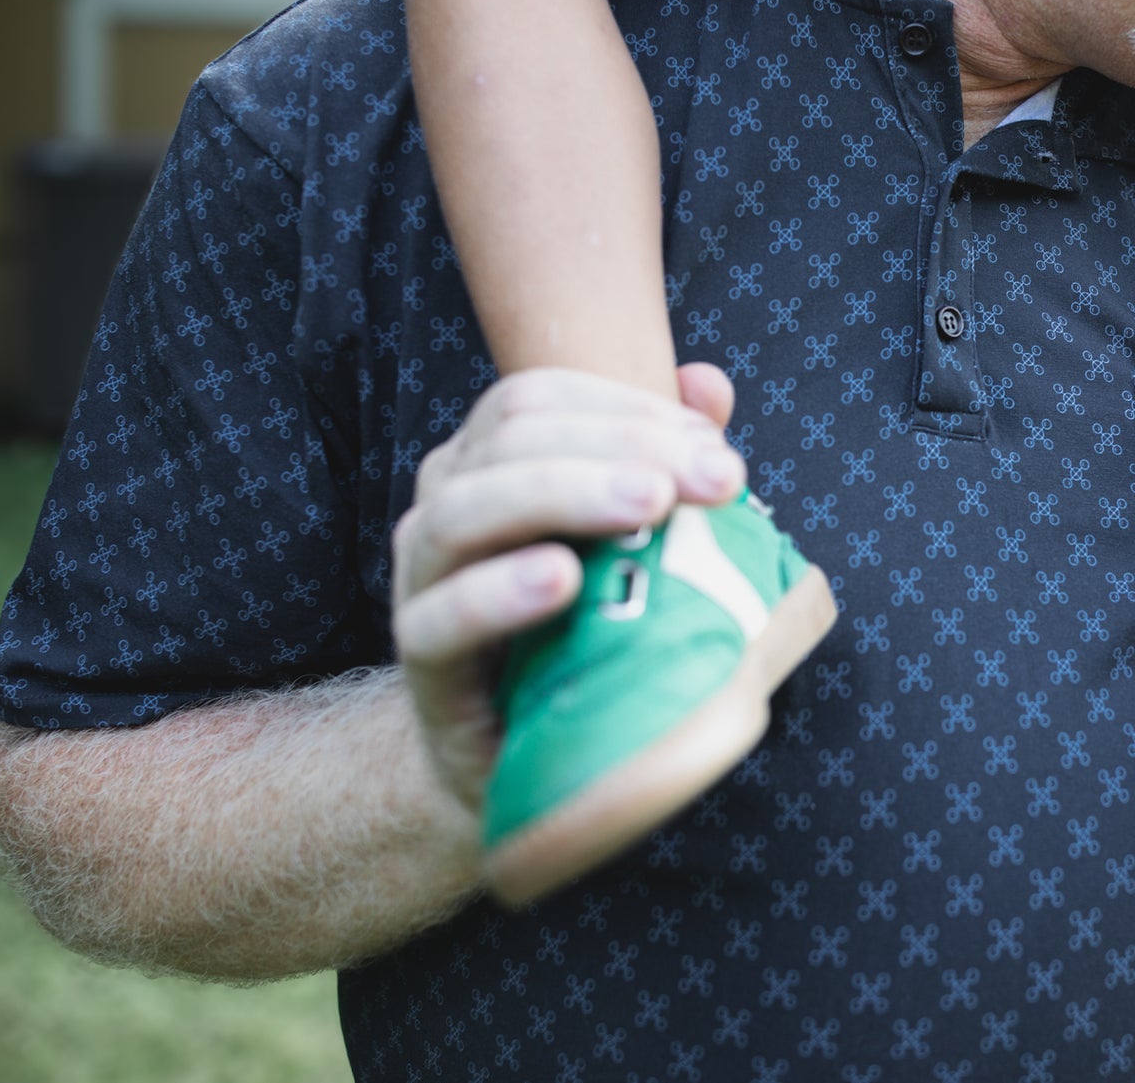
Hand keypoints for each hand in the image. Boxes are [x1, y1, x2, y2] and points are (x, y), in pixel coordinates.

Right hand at [390, 363, 744, 807]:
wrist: (519, 752)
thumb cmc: (582, 626)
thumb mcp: (636, 542)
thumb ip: (668, 458)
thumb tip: (708, 383)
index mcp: (490, 460)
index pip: (541, 398)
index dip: (627, 408)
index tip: (713, 447)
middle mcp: (446, 501)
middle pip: (514, 438)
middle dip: (623, 445)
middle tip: (715, 478)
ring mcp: (421, 578)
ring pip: (466, 510)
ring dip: (565, 493)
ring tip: (650, 506)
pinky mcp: (420, 658)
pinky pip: (439, 617)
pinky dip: (499, 592)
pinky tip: (561, 580)